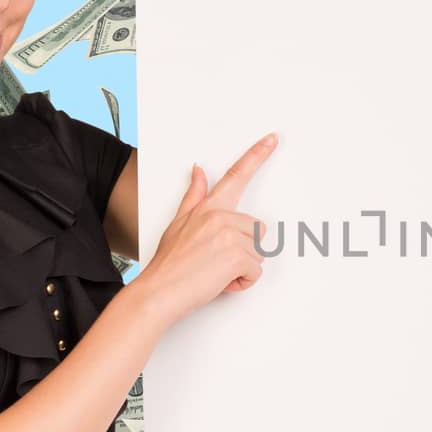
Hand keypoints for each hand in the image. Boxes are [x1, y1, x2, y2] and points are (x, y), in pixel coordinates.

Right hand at [133, 134, 278, 323]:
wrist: (158, 292)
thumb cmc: (168, 264)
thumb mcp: (178, 223)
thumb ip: (194, 196)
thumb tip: (199, 171)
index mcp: (209, 207)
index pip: (236, 175)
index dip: (257, 155)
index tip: (272, 139)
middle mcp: (221, 216)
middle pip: (258, 230)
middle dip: (244, 250)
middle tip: (216, 261)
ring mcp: (229, 234)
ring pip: (259, 252)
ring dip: (243, 267)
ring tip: (215, 272)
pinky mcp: (237, 255)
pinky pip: (256, 271)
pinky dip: (243, 282)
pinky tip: (221, 281)